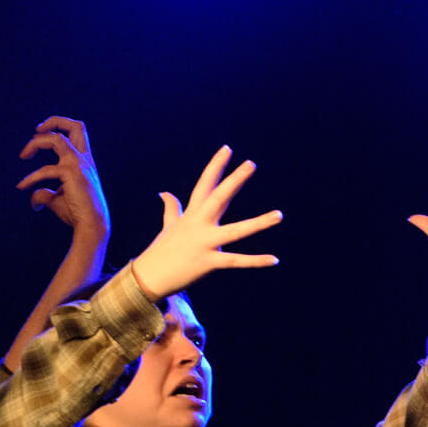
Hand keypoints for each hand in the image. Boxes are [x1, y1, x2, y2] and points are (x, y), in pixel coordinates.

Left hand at [16, 116, 109, 239]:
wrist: (92, 225)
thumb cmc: (78, 213)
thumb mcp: (58, 200)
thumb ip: (44, 194)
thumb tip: (32, 197)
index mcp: (84, 161)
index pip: (77, 132)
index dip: (58, 126)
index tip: (40, 135)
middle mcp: (84, 159)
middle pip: (75, 126)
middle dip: (53, 121)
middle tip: (36, 131)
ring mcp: (78, 165)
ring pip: (57, 139)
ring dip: (36, 143)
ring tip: (23, 155)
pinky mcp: (71, 174)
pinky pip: (45, 170)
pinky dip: (31, 178)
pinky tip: (22, 186)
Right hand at [128, 146, 281, 299]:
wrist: (148, 277)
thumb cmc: (161, 250)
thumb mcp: (168, 226)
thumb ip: (171, 209)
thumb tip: (164, 193)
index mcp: (192, 214)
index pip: (205, 185)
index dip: (216, 166)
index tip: (228, 149)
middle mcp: (199, 224)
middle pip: (219, 198)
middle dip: (235, 180)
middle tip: (251, 164)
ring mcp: (204, 243)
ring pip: (236, 231)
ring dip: (259, 223)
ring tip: (280, 215)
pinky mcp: (208, 262)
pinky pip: (236, 261)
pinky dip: (256, 261)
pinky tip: (275, 259)